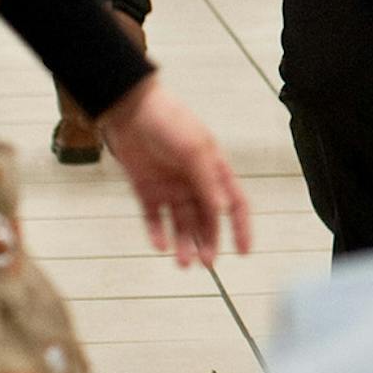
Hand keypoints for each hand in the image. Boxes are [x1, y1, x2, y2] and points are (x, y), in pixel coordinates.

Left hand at [98, 78, 253, 265]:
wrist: (128, 109)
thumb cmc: (169, 121)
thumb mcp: (194, 149)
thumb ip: (208, 181)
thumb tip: (223, 210)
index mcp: (214, 169)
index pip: (234, 203)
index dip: (241, 227)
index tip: (243, 252)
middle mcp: (194, 182)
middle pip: (207, 220)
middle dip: (209, 242)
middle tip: (206, 263)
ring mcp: (170, 188)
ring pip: (181, 224)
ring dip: (184, 243)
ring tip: (183, 262)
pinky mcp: (146, 190)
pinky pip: (154, 218)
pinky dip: (158, 233)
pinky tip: (161, 245)